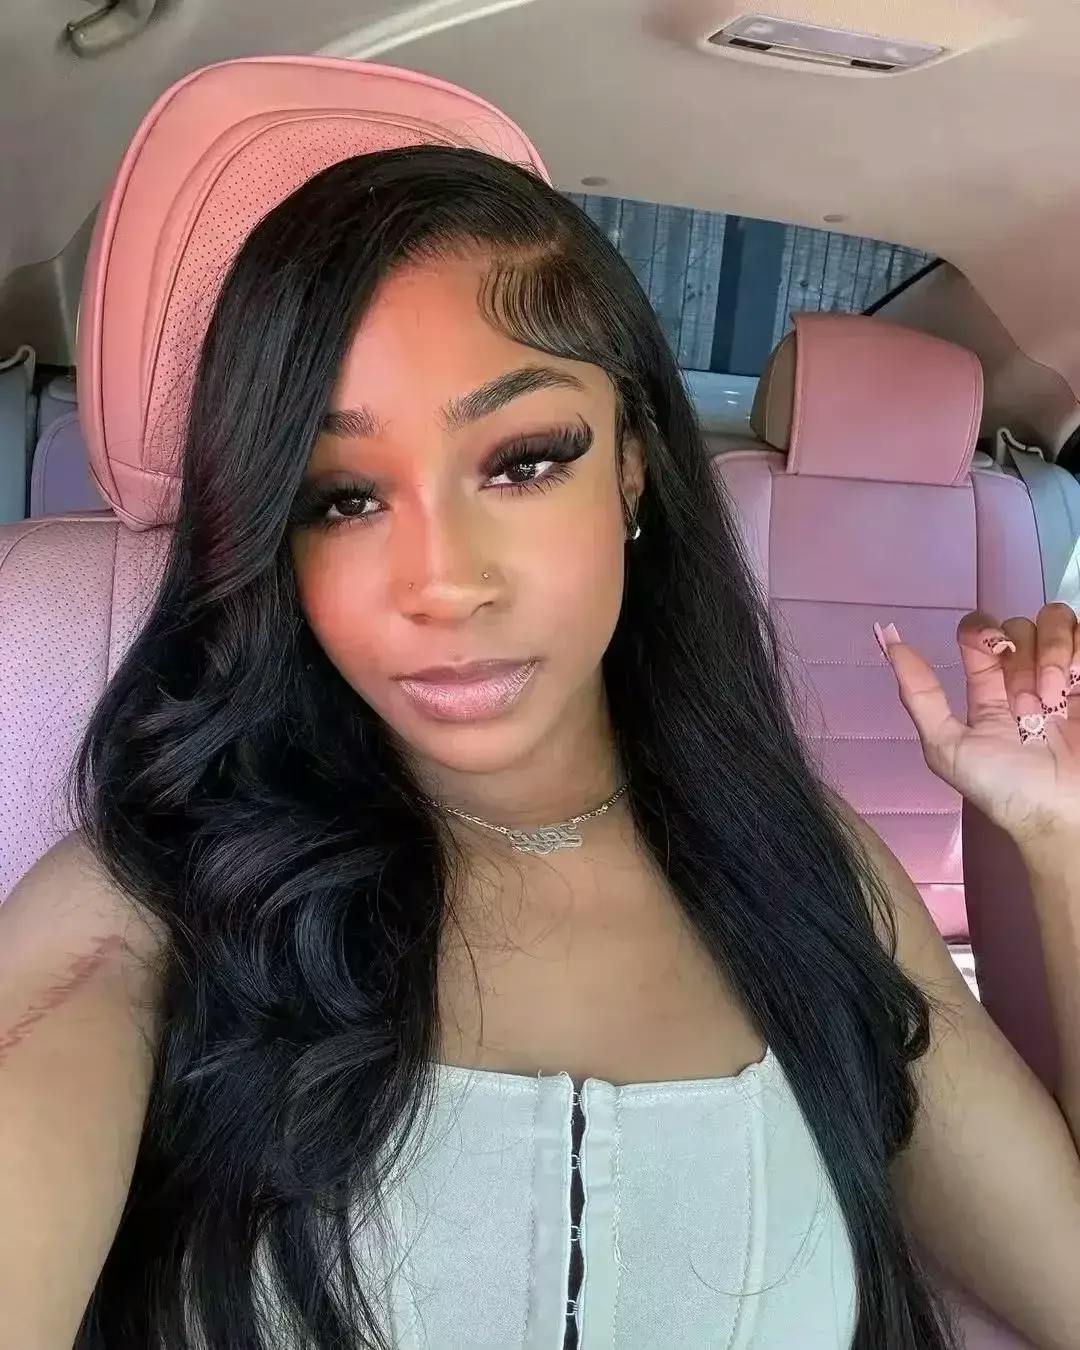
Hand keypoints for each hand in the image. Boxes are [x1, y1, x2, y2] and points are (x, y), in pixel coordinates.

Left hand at [877, 604, 1079, 845]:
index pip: (978, 636)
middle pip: (1017, 627)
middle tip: (1026, 699)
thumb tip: (890, 643)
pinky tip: (1074, 682)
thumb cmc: (1004, 787)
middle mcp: (1026, 680)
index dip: (979, 630)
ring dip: (1051, 654)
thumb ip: (919, 696)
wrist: (1061, 810)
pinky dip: (1076, 650)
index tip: (988, 645)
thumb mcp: (948, 746)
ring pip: (1053, 624)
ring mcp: (1064, 678)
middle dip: (1018, 656)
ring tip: (1053, 697)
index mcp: (988, 693)